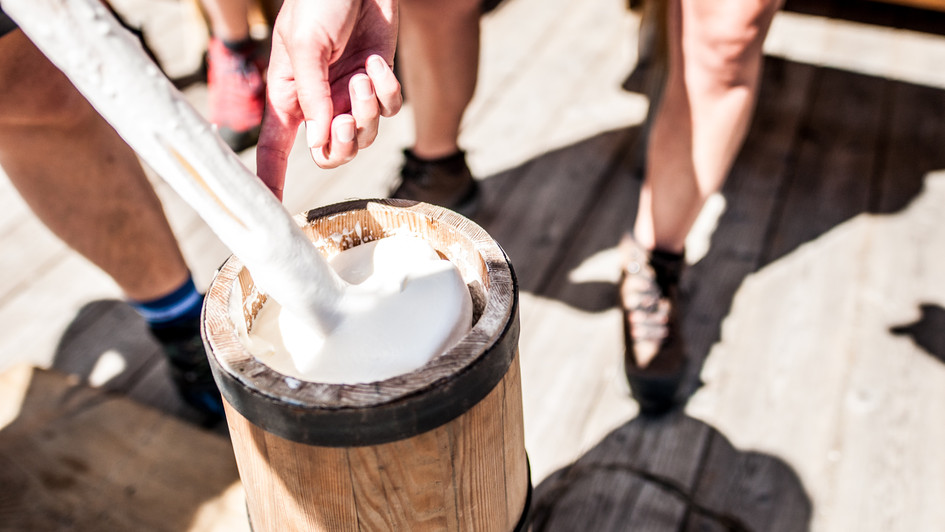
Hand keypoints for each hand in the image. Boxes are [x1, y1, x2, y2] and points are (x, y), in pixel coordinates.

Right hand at [257, 0, 401, 199]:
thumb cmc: (321, 0)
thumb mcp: (307, 44)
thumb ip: (313, 94)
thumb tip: (323, 140)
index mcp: (289, 95)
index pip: (275, 148)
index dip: (271, 179)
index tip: (271, 208)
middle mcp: (320, 102)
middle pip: (331, 155)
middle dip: (342, 144)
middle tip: (345, 118)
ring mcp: (351, 95)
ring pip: (364, 136)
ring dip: (367, 110)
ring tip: (363, 76)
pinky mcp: (380, 83)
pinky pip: (389, 111)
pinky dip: (387, 91)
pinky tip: (378, 65)